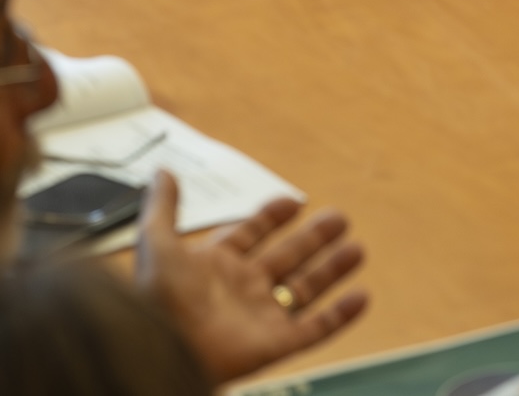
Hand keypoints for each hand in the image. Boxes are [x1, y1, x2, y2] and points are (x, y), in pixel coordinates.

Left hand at [134, 171, 367, 383]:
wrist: (167, 349)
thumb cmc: (158, 300)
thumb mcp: (157, 242)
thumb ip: (163, 206)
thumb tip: (163, 171)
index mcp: (217, 264)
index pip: (251, 234)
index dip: (271, 217)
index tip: (293, 202)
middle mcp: (243, 288)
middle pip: (287, 257)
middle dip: (313, 238)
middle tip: (340, 217)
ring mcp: (262, 316)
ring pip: (306, 289)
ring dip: (332, 269)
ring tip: (357, 249)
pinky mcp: (277, 344)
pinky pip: (316, 328)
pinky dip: (340, 315)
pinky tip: (360, 296)